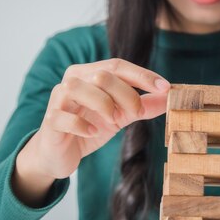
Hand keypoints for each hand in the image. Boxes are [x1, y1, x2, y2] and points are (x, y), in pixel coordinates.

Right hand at [25, 58, 169, 179]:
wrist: (59, 154)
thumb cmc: (90, 128)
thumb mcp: (121, 116)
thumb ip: (143, 106)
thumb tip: (169, 97)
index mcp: (89, 73)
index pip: (118, 65)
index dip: (142, 75)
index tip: (165, 87)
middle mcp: (73, 80)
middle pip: (103, 75)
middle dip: (126, 95)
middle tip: (136, 113)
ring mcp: (58, 99)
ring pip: (80, 89)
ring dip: (104, 105)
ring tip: (113, 121)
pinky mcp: (50, 120)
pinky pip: (66, 117)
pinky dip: (83, 125)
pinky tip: (93, 132)